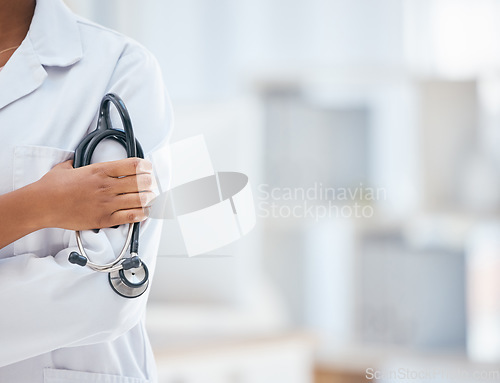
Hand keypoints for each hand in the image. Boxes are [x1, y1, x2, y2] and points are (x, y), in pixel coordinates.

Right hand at [36, 158, 155, 230]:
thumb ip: (76, 162)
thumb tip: (76, 159)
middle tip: (150, 185)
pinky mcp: (105, 219)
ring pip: (140, 200)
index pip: (133, 165)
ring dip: (148, 199)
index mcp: (100, 170)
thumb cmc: (52, 187)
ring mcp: (107, 203)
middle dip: (150, 184)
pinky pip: (131, 217)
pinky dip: (141, 215)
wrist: (42, 205)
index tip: (148, 169)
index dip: (146, 166)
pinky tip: (143, 213)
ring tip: (150, 199)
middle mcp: (107, 186)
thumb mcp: (66, 167)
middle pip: (141, 183)